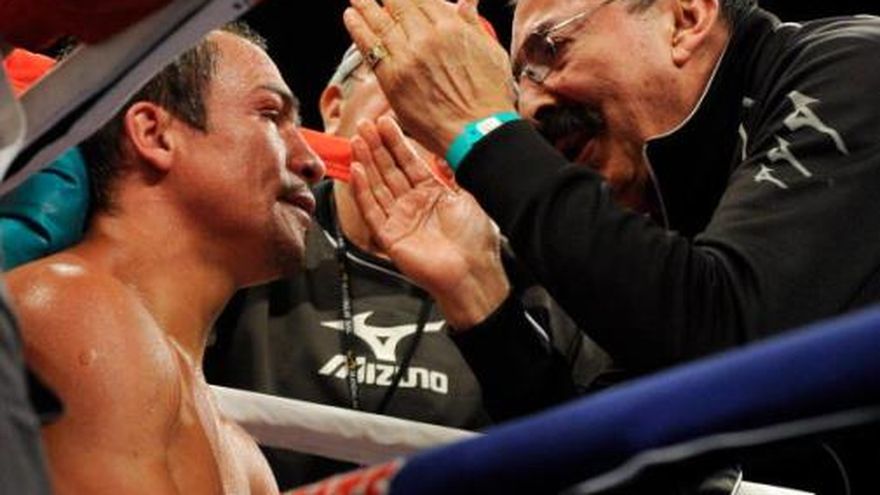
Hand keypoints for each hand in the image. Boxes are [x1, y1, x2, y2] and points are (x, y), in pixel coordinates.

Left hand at [343, 0, 515, 157]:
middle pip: (399, 6)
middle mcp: (428, 38)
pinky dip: (358, 29)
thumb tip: (466, 3)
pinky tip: (350, 17)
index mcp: (452, 29)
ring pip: (380, 22)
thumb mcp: (491, 54)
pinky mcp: (393, 79)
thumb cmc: (490, 98)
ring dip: (364, 6)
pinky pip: (371, 48)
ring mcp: (408, 57)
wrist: (477, 132)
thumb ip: (473, 26)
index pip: (422, 0)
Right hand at [350, 116, 509, 329]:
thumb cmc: (476, 241)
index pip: (410, 162)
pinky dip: (363, 191)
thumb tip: (443, 151)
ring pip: (377, 186)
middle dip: (376, 147)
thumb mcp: (468, 196)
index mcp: (432, 194)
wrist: (472, 272)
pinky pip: (372, 210)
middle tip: (364, 125)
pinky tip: (356, 171)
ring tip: (356, 141)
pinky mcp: (390, 237)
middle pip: (389, 170)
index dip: (397, 142)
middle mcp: (413, 205)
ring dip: (366, 163)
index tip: (385, 122)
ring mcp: (400, 220)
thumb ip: (453, 173)